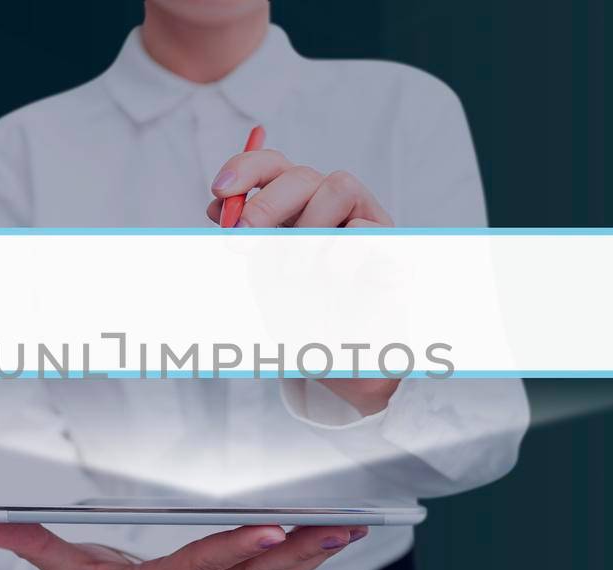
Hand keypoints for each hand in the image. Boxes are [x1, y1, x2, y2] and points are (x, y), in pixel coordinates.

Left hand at [208, 150, 400, 412]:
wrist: (342, 360)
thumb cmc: (303, 313)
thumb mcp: (263, 274)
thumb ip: (247, 239)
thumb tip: (219, 209)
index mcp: (299, 204)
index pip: (273, 166)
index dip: (246, 169)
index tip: (220, 191)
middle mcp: (333, 204)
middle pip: (302, 174)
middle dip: (266, 203)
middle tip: (244, 237)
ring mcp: (367, 219)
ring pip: (338, 188)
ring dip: (305, 232)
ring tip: (296, 274)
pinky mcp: (393, 244)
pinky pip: (366, 230)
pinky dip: (340, 257)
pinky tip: (335, 284)